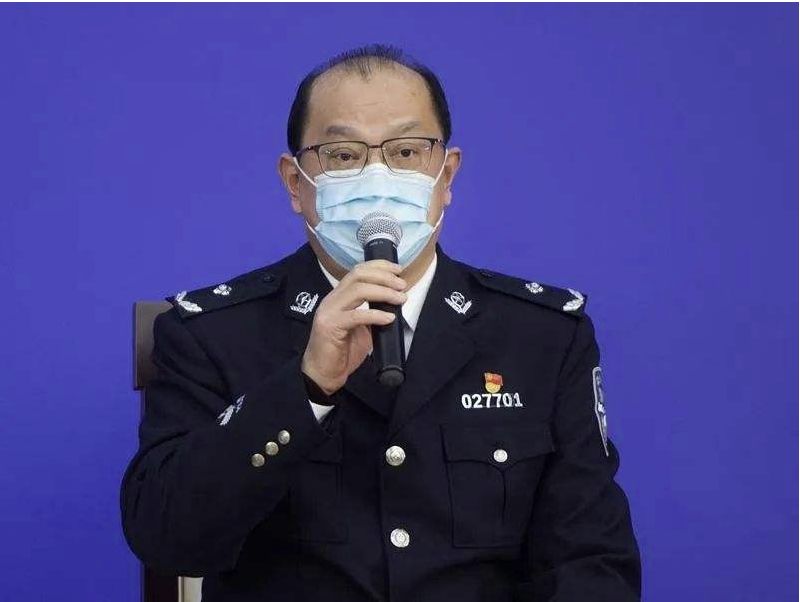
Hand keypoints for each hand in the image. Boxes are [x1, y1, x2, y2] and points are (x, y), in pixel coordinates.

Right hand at [301, 260, 406, 394]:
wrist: (323, 373)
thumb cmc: (343, 351)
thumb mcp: (362, 328)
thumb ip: (373, 313)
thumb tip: (395, 303)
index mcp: (339, 296)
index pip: (357, 271)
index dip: (379, 266)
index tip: (398, 269)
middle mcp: (332, 299)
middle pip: (358, 275)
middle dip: (384, 276)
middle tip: (402, 285)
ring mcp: (329, 311)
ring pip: (358, 290)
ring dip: (383, 292)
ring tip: (400, 299)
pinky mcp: (330, 326)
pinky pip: (356, 316)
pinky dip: (375, 315)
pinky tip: (389, 318)